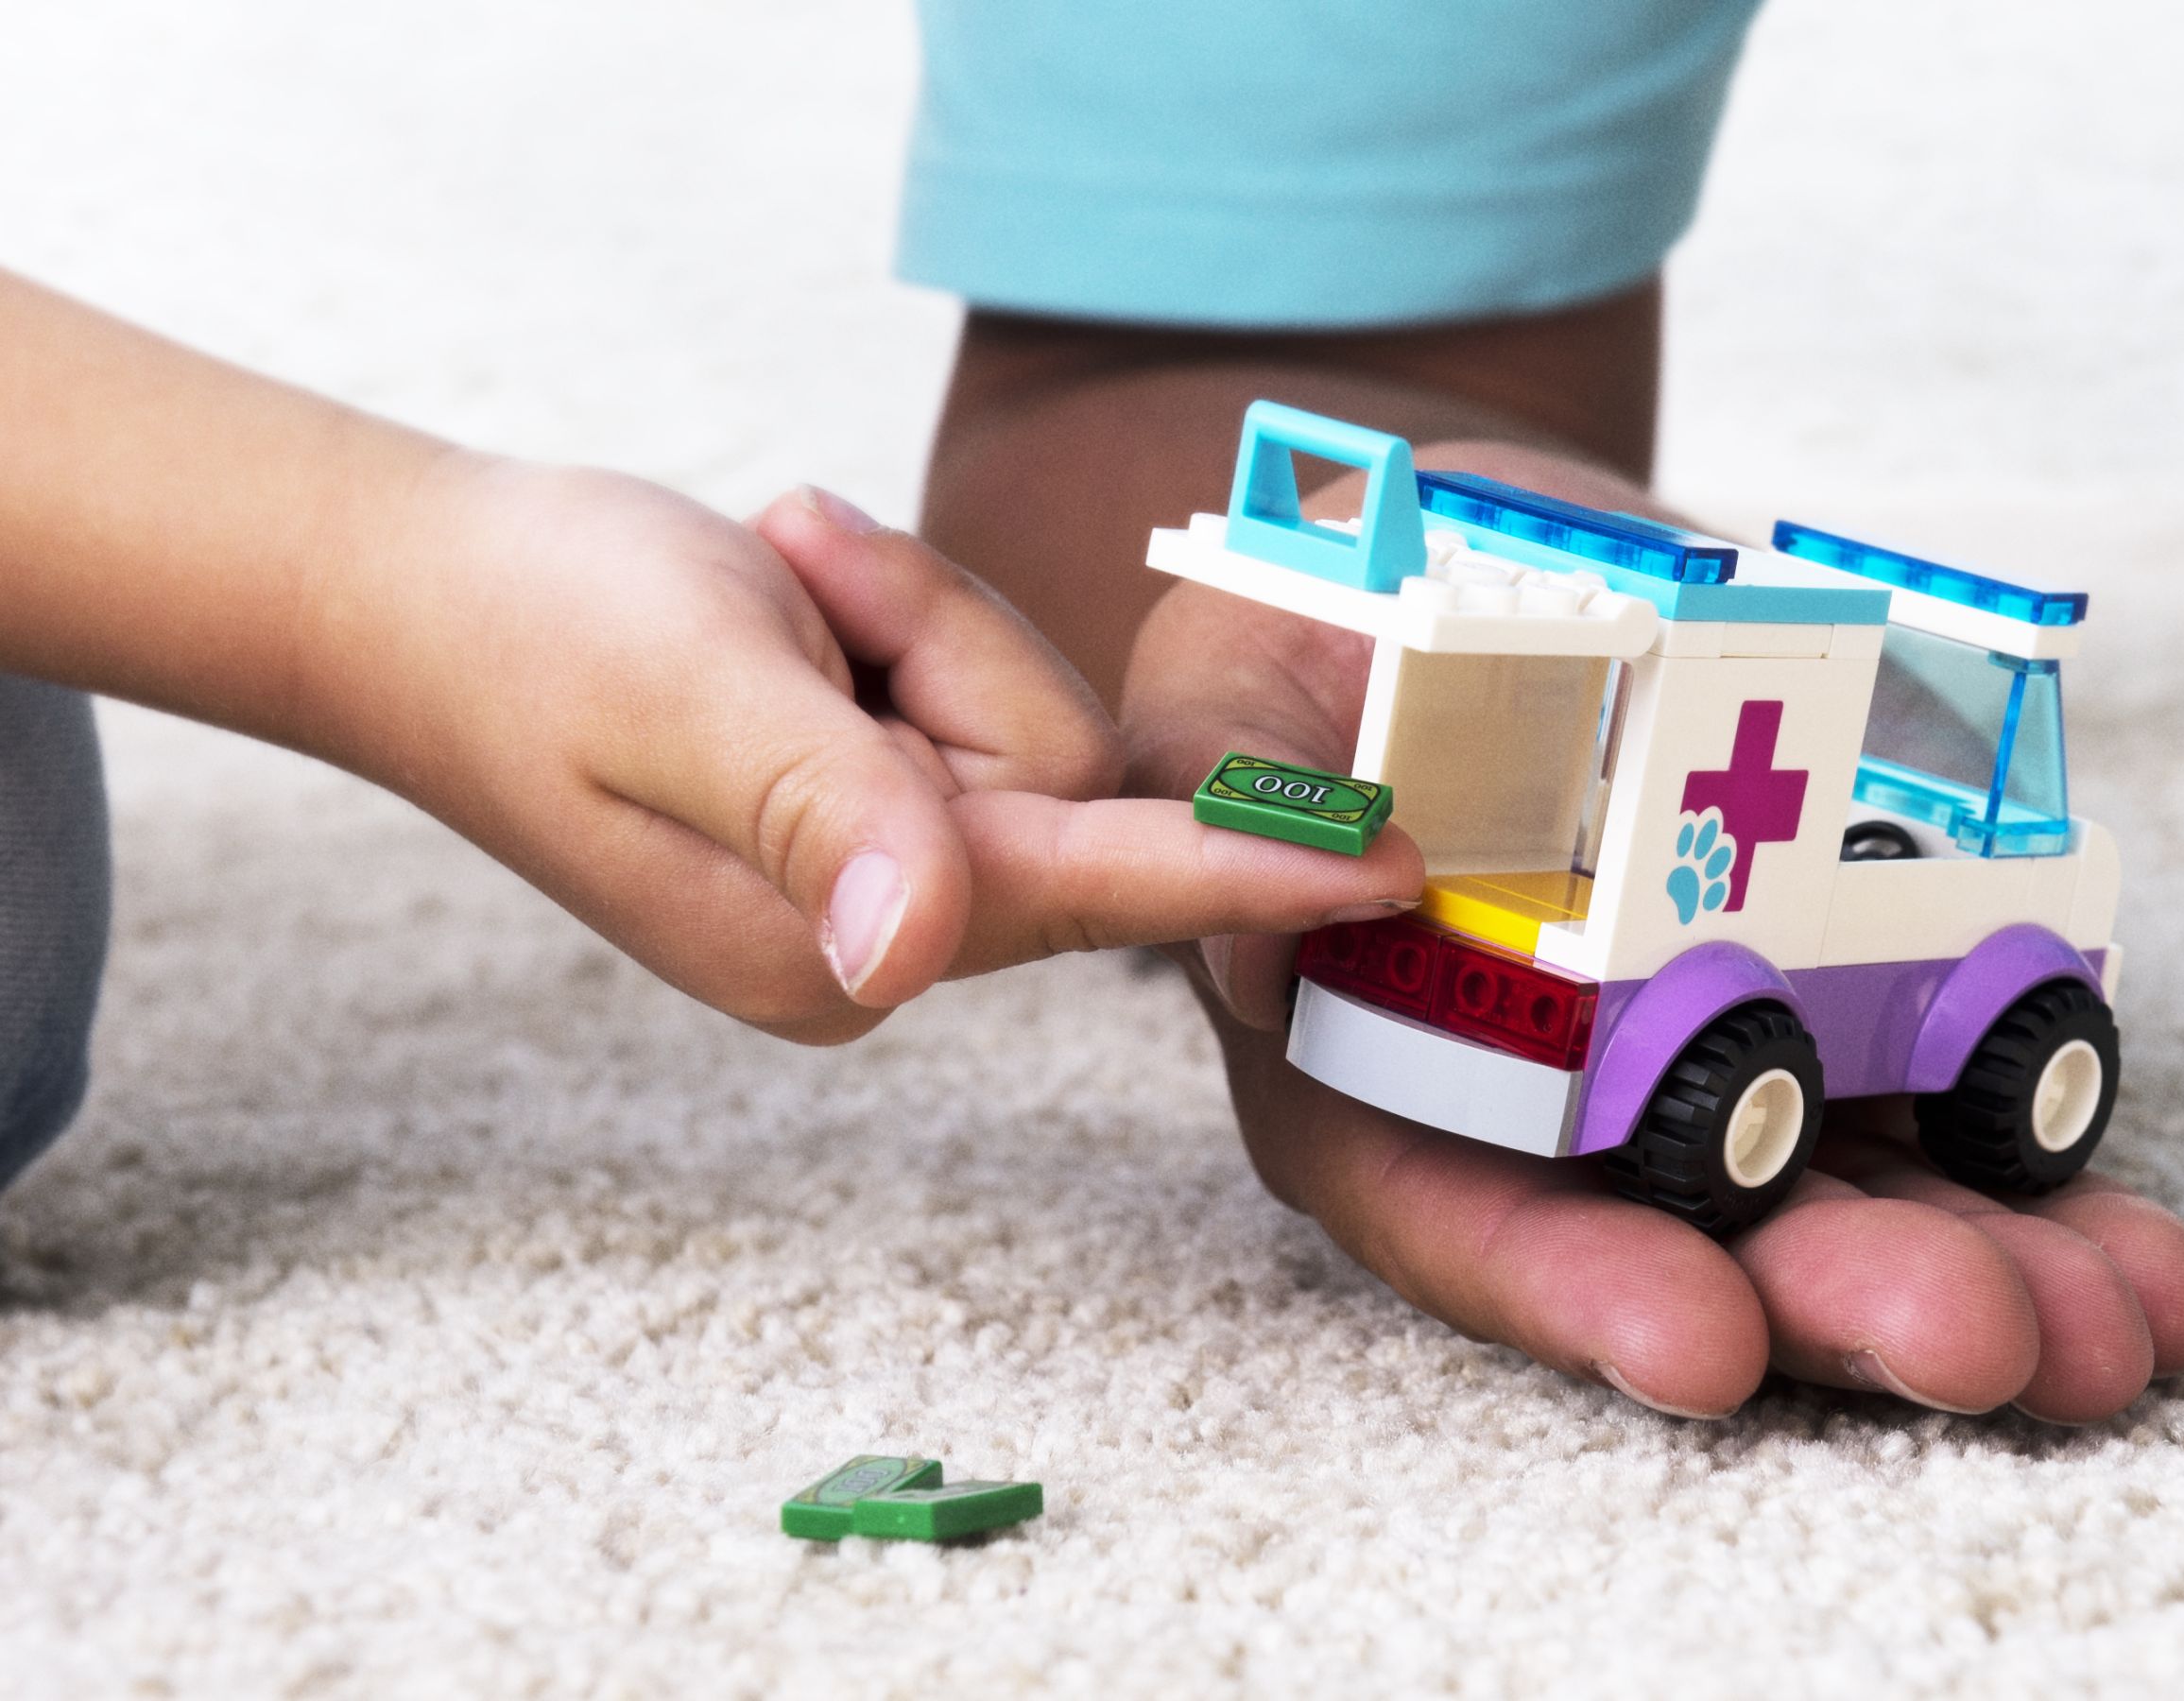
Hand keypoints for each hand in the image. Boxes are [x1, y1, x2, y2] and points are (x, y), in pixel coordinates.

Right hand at [306, 456, 1423, 1041]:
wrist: (425, 596)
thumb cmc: (535, 641)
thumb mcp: (691, 700)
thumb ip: (825, 813)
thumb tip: (906, 960)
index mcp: (852, 946)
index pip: (1094, 891)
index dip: (1252, 867)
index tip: (1403, 866)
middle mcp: (896, 932)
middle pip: (1057, 757)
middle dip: (938, 634)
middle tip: (793, 570)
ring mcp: (893, 872)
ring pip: (1018, 705)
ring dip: (903, 610)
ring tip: (769, 580)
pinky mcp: (888, 803)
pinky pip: (970, 681)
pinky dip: (887, 613)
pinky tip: (781, 596)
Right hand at [1119, 449, 2183, 1421]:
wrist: (1494, 563)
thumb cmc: (1331, 636)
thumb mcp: (1232, 680)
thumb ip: (1228, 791)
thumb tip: (1256, 950)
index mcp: (1378, 1069)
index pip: (1460, 1215)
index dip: (1571, 1290)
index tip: (1697, 1342)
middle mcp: (1546, 1113)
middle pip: (1684, 1245)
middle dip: (1828, 1307)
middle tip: (1971, 1339)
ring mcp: (1708, 1068)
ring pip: (1840, 1209)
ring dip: (1985, 1277)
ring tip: (2118, 1326)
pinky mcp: (1835, 1000)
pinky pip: (1946, 1106)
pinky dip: (2049, 1173)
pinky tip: (2153, 1246)